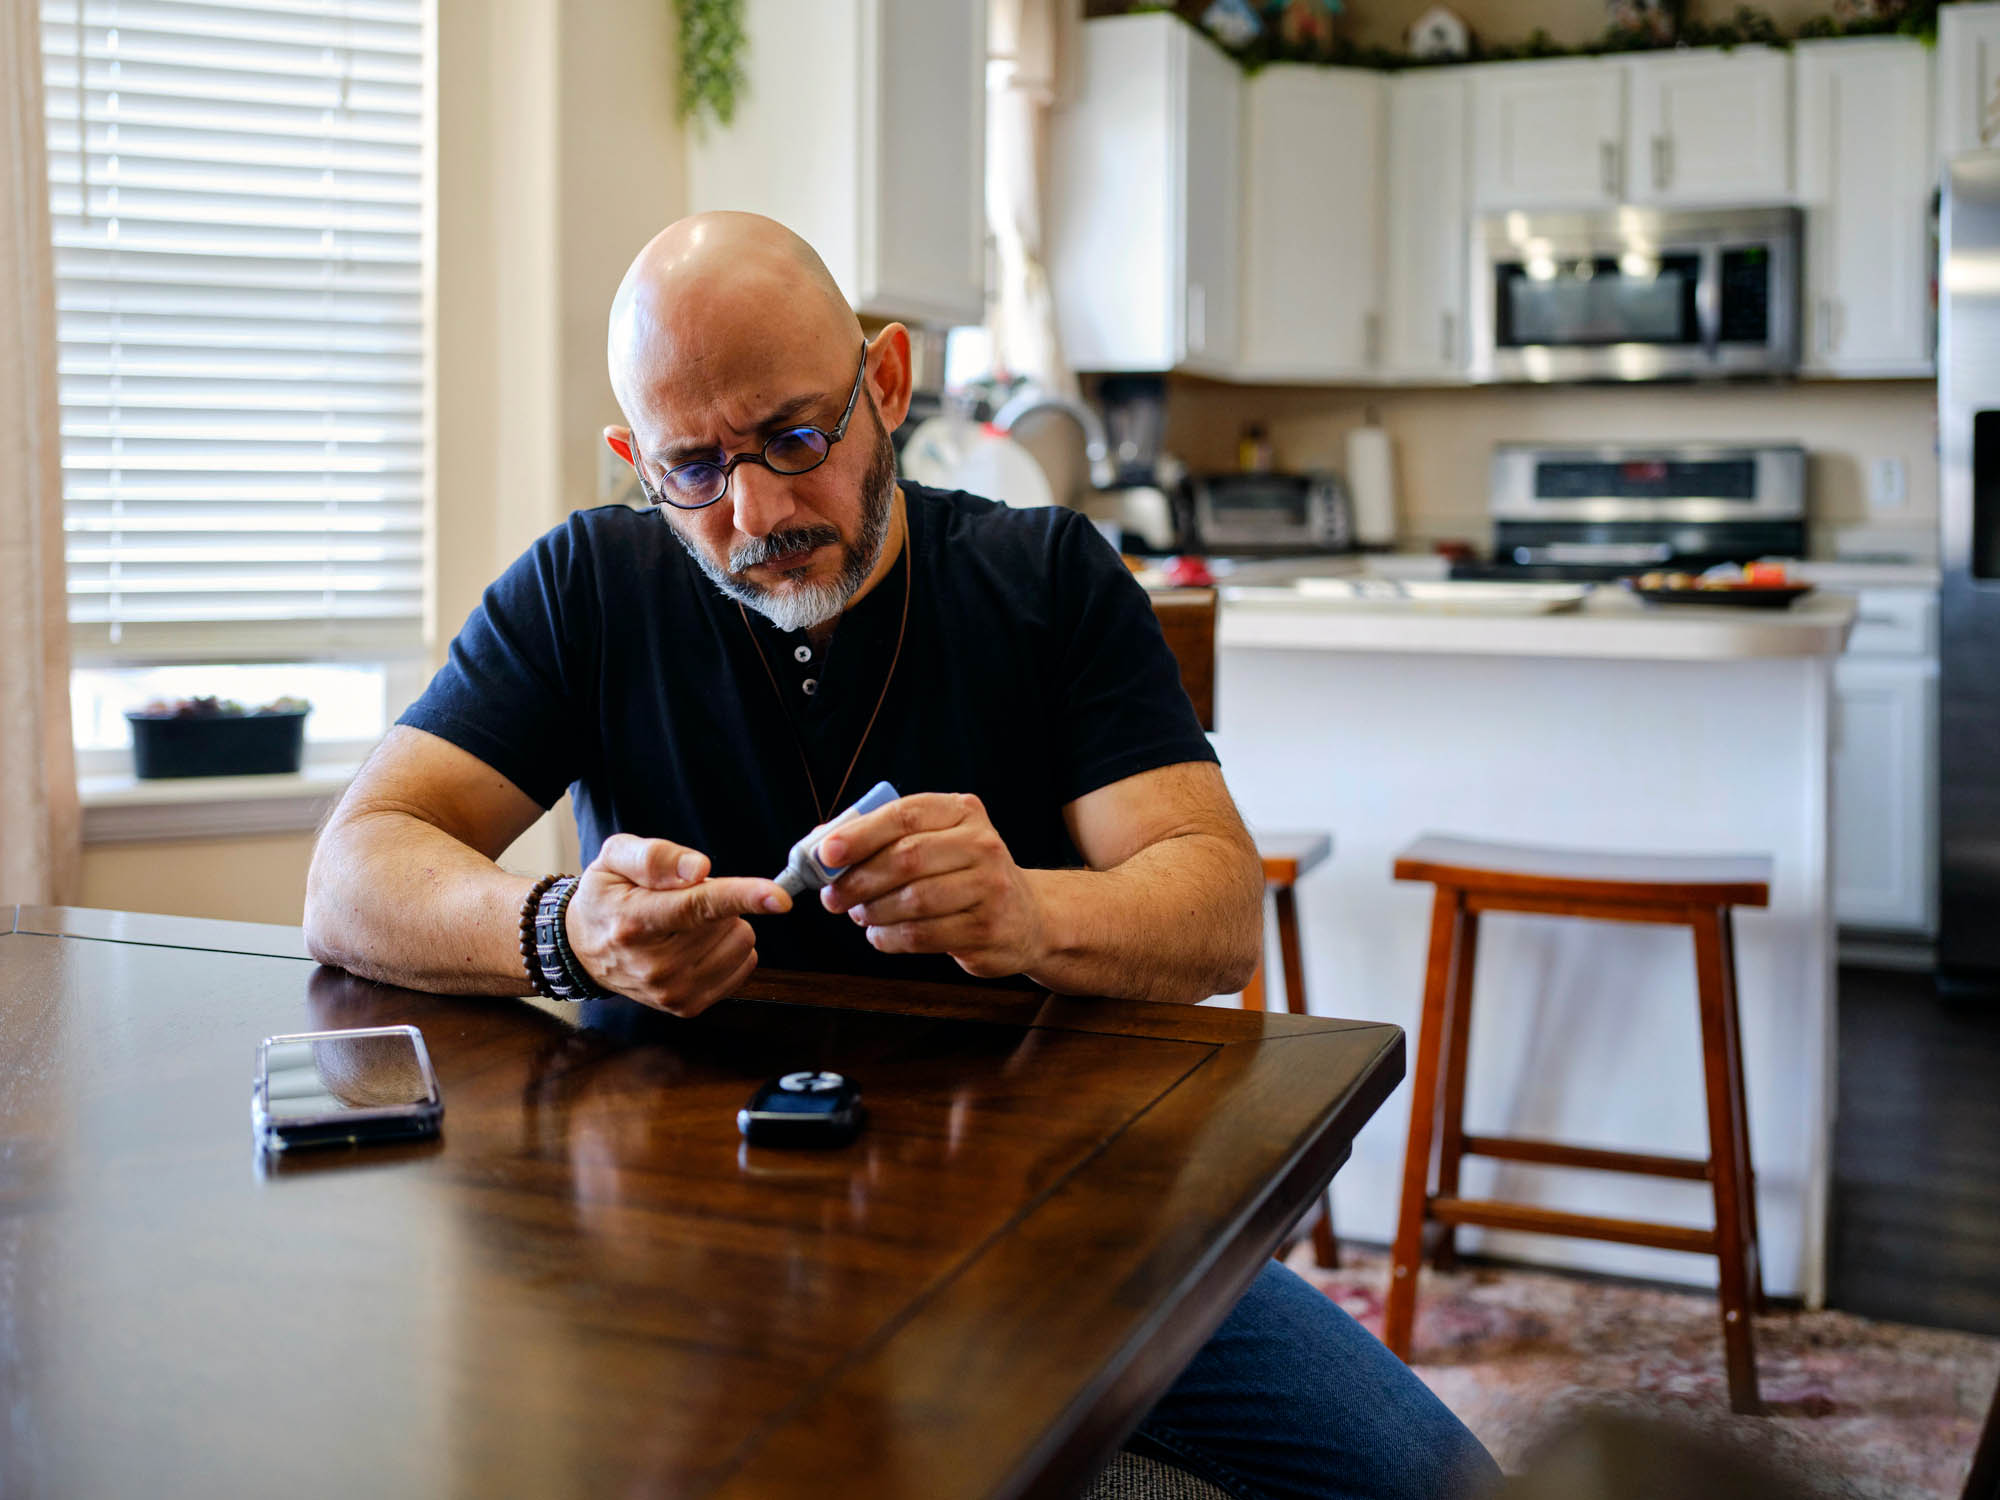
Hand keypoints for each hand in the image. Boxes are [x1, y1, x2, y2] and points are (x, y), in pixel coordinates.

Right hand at [564, 835, 790, 1016]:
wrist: (583, 949)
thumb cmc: (606, 896)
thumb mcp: (614, 858)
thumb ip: (655, 856)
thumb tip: (700, 869)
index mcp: (636, 921)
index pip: (697, 907)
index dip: (743, 897)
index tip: (780, 898)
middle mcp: (655, 964)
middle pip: (728, 921)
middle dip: (714, 901)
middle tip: (677, 902)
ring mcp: (672, 991)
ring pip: (741, 942)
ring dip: (722, 926)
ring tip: (683, 926)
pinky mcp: (688, 1006)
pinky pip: (743, 965)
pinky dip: (726, 948)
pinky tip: (693, 946)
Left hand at [818, 793, 1047, 979]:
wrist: (1025, 916)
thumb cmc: (962, 875)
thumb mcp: (935, 843)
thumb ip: (881, 839)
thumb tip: (819, 847)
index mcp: (962, 812)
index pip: (905, 815)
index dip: (860, 834)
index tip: (826, 853)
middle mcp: (981, 845)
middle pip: (906, 859)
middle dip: (858, 880)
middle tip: (832, 897)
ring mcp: (989, 888)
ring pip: (912, 901)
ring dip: (872, 912)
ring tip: (860, 915)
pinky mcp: (986, 929)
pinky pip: (921, 935)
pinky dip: (888, 938)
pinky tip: (880, 935)